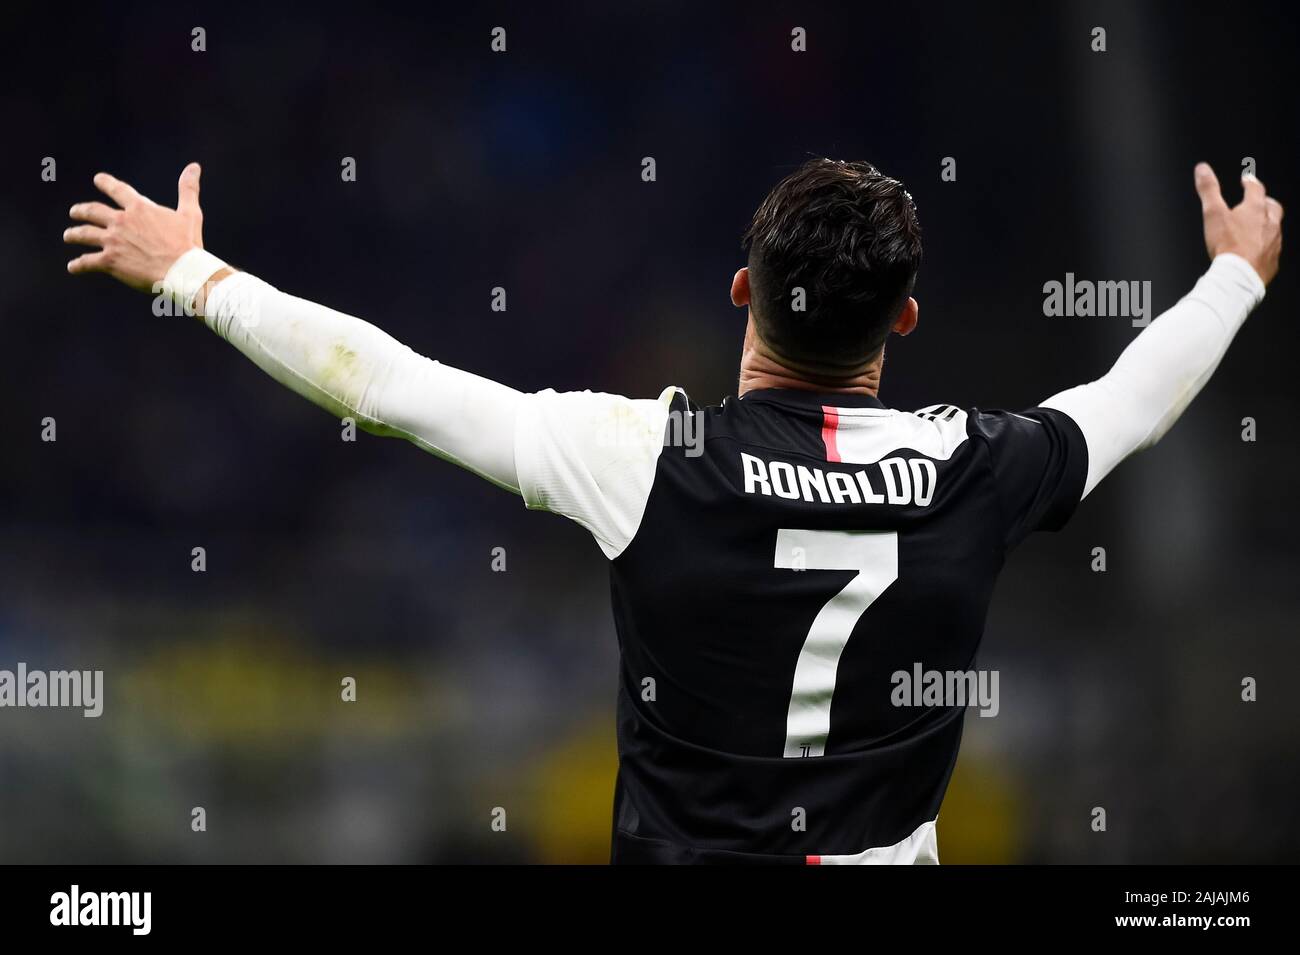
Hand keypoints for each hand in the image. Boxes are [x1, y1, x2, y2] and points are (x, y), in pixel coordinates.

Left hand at [65, 163, 204, 291]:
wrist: (181, 271)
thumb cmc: (187, 243)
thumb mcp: (190, 213)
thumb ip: (188, 189)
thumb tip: (194, 167)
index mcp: (139, 208)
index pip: (117, 190)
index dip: (106, 182)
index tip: (98, 179)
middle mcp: (121, 221)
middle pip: (92, 211)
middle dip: (81, 211)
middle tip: (74, 212)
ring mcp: (113, 241)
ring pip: (85, 234)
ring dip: (74, 234)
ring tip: (69, 235)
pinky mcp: (110, 261)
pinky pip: (88, 262)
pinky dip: (79, 265)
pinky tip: (73, 267)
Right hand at [1195, 162, 1282, 285]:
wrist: (1239, 275)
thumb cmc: (1227, 245)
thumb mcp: (1212, 213)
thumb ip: (1208, 190)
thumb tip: (1202, 169)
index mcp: (1255, 209)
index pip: (1256, 189)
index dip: (1250, 182)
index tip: (1247, 180)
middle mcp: (1269, 223)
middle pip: (1272, 207)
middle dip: (1266, 202)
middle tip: (1260, 201)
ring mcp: (1274, 242)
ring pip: (1275, 228)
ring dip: (1267, 225)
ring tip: (1258, 227)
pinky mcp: (1272, 261)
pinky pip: (1272, 250)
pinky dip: (1266, 246)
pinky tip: (1258, 250)